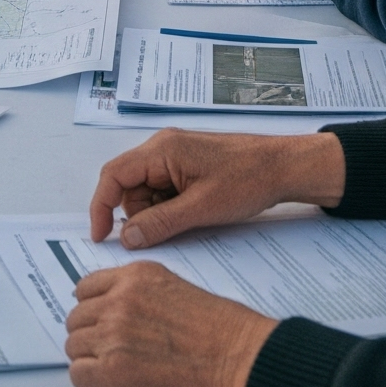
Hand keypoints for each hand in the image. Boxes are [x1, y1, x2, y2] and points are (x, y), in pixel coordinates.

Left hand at [65, 263, 275, 386]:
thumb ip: (141, 295)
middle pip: (76, 319)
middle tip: (110, 354)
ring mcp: (113, 334)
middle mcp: (119, 300)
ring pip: (73, 347)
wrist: (242, 363)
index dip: (92, 310)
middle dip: (90, 337)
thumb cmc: (225, 333)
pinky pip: (79, 377)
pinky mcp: (114, 372)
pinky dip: (91, 384)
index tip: (100, 324)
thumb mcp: (177, 290)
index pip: (86, 288)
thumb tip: (119, 312)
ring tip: (116, 373)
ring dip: (90, 361)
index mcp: (135, 277)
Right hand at [87, 127, 347, 246]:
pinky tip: (193, 213)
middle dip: (138, 213)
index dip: (102, 206)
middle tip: (164, 231)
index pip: (113, 175)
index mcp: (161, 150)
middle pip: (129, 184)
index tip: (101, 236)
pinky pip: (164, 188)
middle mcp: (162, 147)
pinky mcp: (187, 164)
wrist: (284, 168)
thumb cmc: (247, 181)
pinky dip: (170, 206)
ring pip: (146, 190)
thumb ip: (160, 224)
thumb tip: (126, 239)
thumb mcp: (201, 209)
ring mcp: (175, 155)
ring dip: (156, 211)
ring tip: (189, 219)